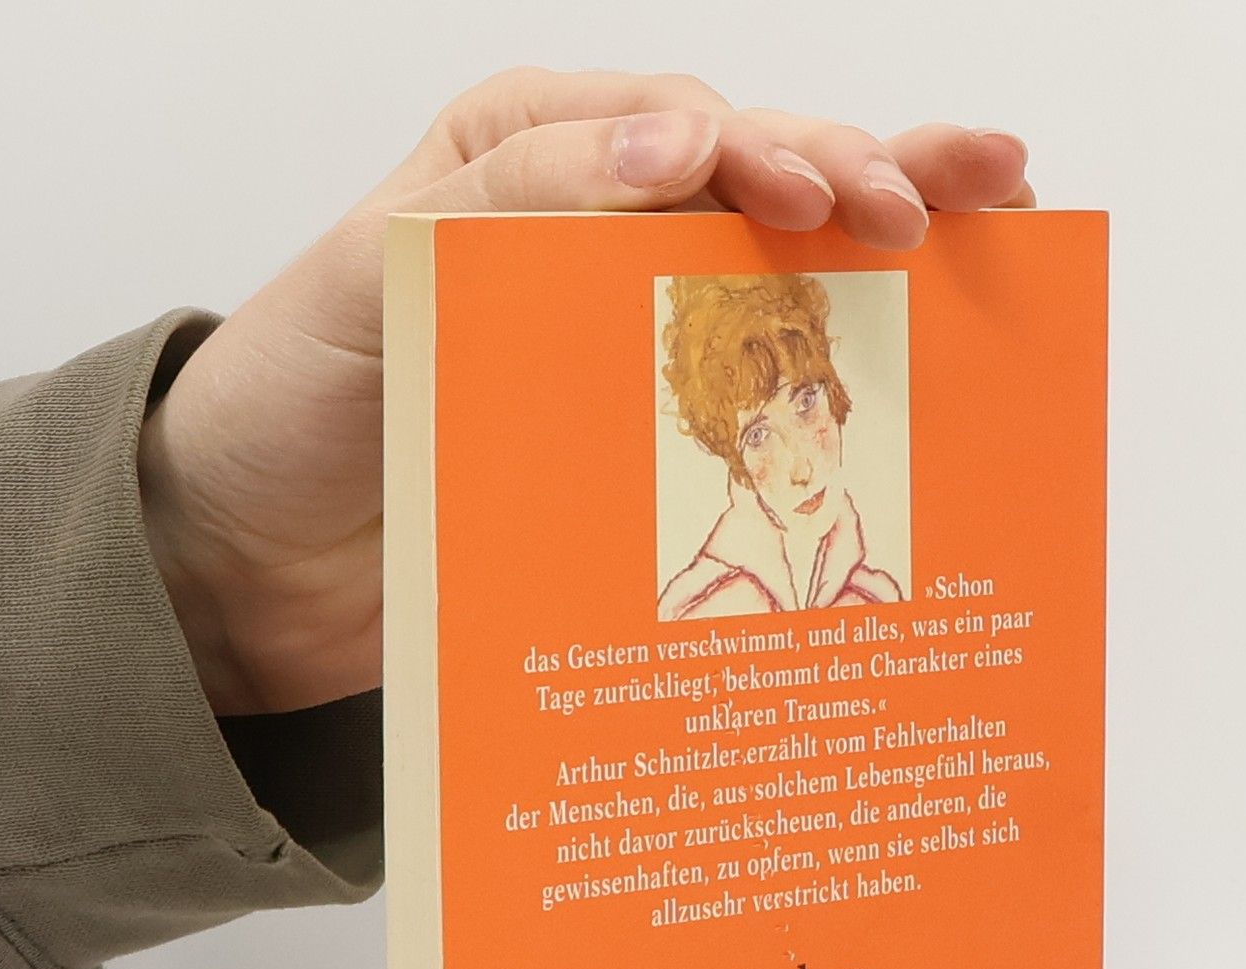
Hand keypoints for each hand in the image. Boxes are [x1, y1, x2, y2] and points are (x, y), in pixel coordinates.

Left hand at [137, 67, 1034, 715]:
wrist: (251, 564)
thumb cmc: (287, 403)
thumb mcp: (375, 275)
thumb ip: (514, 197)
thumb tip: (681, 147)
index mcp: (531, 155)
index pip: (683, 126)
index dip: (768, 149)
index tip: (822, 196)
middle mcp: (597, 232)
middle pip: (758, 188)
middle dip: (863, 183)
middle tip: (940, 210)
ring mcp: (629, 341)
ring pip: (779, 284)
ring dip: (882, 268)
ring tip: (993, 237)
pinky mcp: (643, 442)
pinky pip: (750, 406)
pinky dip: (835, 391)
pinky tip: (921, 377)